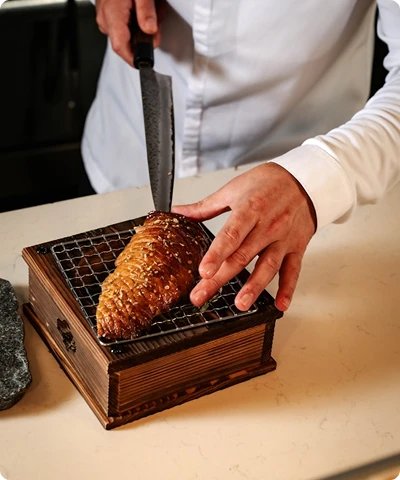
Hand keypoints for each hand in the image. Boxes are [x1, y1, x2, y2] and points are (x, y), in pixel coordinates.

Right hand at [95, 0, 166, 64]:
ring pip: (125, 34)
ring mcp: (104, 16)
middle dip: (143, 39)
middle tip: (155, 24)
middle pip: (125, 42)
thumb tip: (151, 31)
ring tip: (150, 11)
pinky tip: (140, 9)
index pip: (121, 47)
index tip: (145, 64)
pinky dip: (134, 20)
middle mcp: (105, 18)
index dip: (133, 59)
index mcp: (112, 14)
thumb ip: (147, 12)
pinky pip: (122, 25)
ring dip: (140, 28)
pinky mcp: (107, 13)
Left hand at [172, 163, 316, 311]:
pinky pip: (293, 270)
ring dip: (254, 287)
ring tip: (240, 304)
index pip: (230, 235)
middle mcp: (267, 226)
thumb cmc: (267, 183)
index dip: (216, 254)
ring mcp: (283, 239)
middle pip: (241, 256)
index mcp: (249, 210)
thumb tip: (179, 212)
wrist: (303, 180)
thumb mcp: (233, 189)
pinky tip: (280, 304)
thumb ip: (205, 207)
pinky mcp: (296, 247)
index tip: (204, 271)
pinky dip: (288, 288)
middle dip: (220, 279)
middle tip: (201, 295)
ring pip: (267, 266)